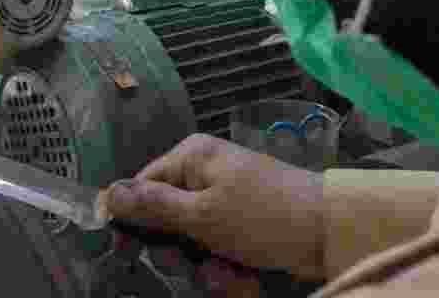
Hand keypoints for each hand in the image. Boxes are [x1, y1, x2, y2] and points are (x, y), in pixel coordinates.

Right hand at [102, 133, 326, 280]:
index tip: (126, 253)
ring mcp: (226, 203)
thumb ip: (153, 207)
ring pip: (193, 246)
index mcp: (192, 159)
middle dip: (180, 253)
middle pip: (165, 222)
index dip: (133, 221)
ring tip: (232, 276)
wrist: (331, 233)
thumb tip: (107, 193)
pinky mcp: (243, 229)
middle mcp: (205, 176)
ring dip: (208, 269)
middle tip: (193, 266)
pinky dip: (230, 271)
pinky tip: (246, 279)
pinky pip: (220, 254)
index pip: (142, 187)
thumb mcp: (202, 214)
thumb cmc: (262, 216)